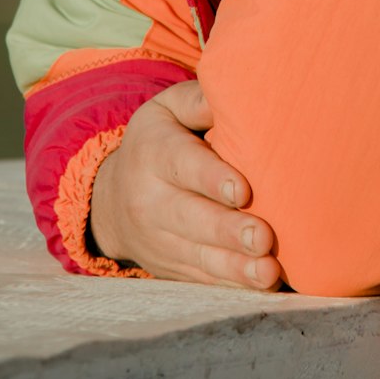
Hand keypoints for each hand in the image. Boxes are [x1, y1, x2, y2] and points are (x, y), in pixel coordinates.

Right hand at [89, 79, 280, 289]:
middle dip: (227, 231)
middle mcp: (150, 200)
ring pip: (198, 257)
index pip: (182, 165)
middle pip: (190, 218)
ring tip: (268, 272)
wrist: (111, 199)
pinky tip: (261, 286)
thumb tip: (234, 92)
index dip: (212, 178)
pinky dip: (231, 285)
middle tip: (263, 238)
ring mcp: (158, 241)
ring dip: (235, 268)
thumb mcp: (167, 110)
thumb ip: (197, 100)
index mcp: (153, 152)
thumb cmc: (158, 142)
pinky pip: (202, 280)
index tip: (242, 190)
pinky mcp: (171, 268)